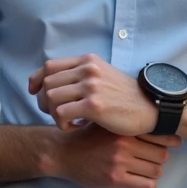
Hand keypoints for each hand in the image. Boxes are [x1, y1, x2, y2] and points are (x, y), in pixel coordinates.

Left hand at [28, 54, 158, 135]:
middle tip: (55, 114)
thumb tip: (53, 82)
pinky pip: (61, 114)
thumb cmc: (125, 96)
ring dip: (53, 114)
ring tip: (67, 121)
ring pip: (51, 98)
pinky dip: (62, 123)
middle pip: (47, 83)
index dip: (37, 80)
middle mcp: (88, 69)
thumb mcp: (103, 76)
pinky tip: (74, 127)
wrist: (151, 108)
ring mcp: (91, 86)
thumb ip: (80, 75)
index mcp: (88, 61)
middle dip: (44, 101)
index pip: (49, 66)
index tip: (34, 92)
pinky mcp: (94, 105)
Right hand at [48, 123, 180, 187]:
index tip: (171, 142)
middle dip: (159, 157)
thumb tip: (154, 120)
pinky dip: (147, 184)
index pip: (160, 133)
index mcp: (123, 127)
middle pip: (162, 154)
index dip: (169, 139)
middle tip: (151, 157)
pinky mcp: (115, 178)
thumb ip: (126, 122)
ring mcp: (120, 161)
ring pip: (156, 170)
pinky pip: (147, 185)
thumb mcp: (105, 122)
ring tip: (143, 169)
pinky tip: (138, 180)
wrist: (63, 152)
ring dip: (153, 171)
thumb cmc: (86, 136)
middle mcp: (124, 142)